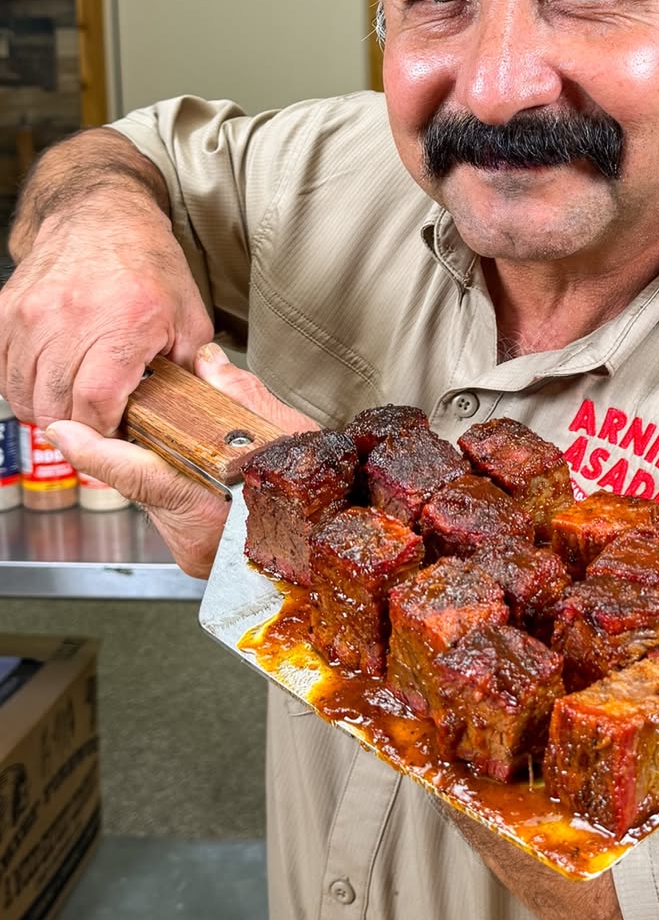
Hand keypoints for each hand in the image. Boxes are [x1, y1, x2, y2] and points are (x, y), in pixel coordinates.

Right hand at [0, 202, 214, 432]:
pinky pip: (0, 372)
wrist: (100, 216)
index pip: (94, 403)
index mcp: (121, 323)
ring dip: (45, 409)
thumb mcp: (188, 317)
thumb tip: (186, 412)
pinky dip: (20, 387)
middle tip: (94, 420)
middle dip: (76, 426)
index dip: (102, 431)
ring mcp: (30, 314)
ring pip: (21, 394)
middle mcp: (69, 318)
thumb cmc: (147, 265)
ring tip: (71, 402)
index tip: (113, 432)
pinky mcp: (5, 311)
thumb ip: (190, 370)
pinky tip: (46, 381)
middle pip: (54, 405)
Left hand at [46, 344, 318, 577]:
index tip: (64, 432)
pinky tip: (206, 473)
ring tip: (203, 448)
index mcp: (214, 514)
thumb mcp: (292, 438)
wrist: (332, 554)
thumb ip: (242, 397)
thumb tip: (208, 364)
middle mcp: (195, 542)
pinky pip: (173, 510)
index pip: (141, 474)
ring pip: (158, 495)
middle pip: (147, 480)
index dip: (97, 451)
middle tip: (158, 415)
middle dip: (147, 445)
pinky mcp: (194, 556)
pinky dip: (183, 485)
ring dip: (170, 466)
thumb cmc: (322, 503)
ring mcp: (193, 553)